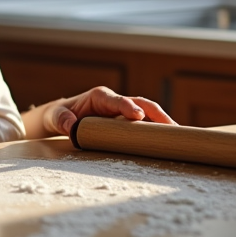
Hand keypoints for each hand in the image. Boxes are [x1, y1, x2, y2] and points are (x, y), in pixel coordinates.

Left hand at [35, 86, 175, 138]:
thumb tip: (71, 126)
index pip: (118, 101)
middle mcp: (115, 101)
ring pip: (148, 112)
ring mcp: (123, 110)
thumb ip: (62, 120)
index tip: (138, 116)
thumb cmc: (60, 115)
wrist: (63, 116)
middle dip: (157, 114)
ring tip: (179, 135)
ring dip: (163, 122)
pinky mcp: (127, 120)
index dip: (129, 107)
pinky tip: (169, 139)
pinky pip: (146, 122)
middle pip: (141, 103)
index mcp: (100, 97)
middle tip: (173, 128)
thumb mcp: (56, 117)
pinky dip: (158, 128)